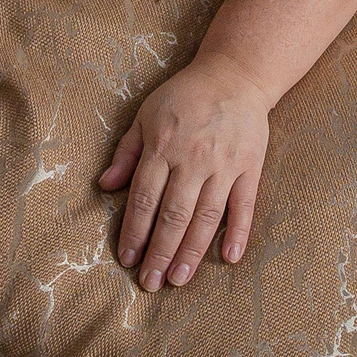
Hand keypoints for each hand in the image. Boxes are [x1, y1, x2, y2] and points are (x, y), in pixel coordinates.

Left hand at [102, 54, 271, 289]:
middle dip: (160, 252)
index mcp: (164, 146)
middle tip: (150, 282)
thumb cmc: (185, 95)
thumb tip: (105, 186)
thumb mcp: (147, 114)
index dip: (135, 231)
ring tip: (179, 279)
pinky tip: (228, 257)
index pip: (145, 198)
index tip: (128, 258)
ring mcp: (224, 164)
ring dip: (191, 250)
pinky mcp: (250, 166)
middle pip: (173, 214)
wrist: (236, 73)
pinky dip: (238, 231)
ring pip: (205, 215)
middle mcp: (193, 158)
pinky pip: (244, 204)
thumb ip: (127, 152)